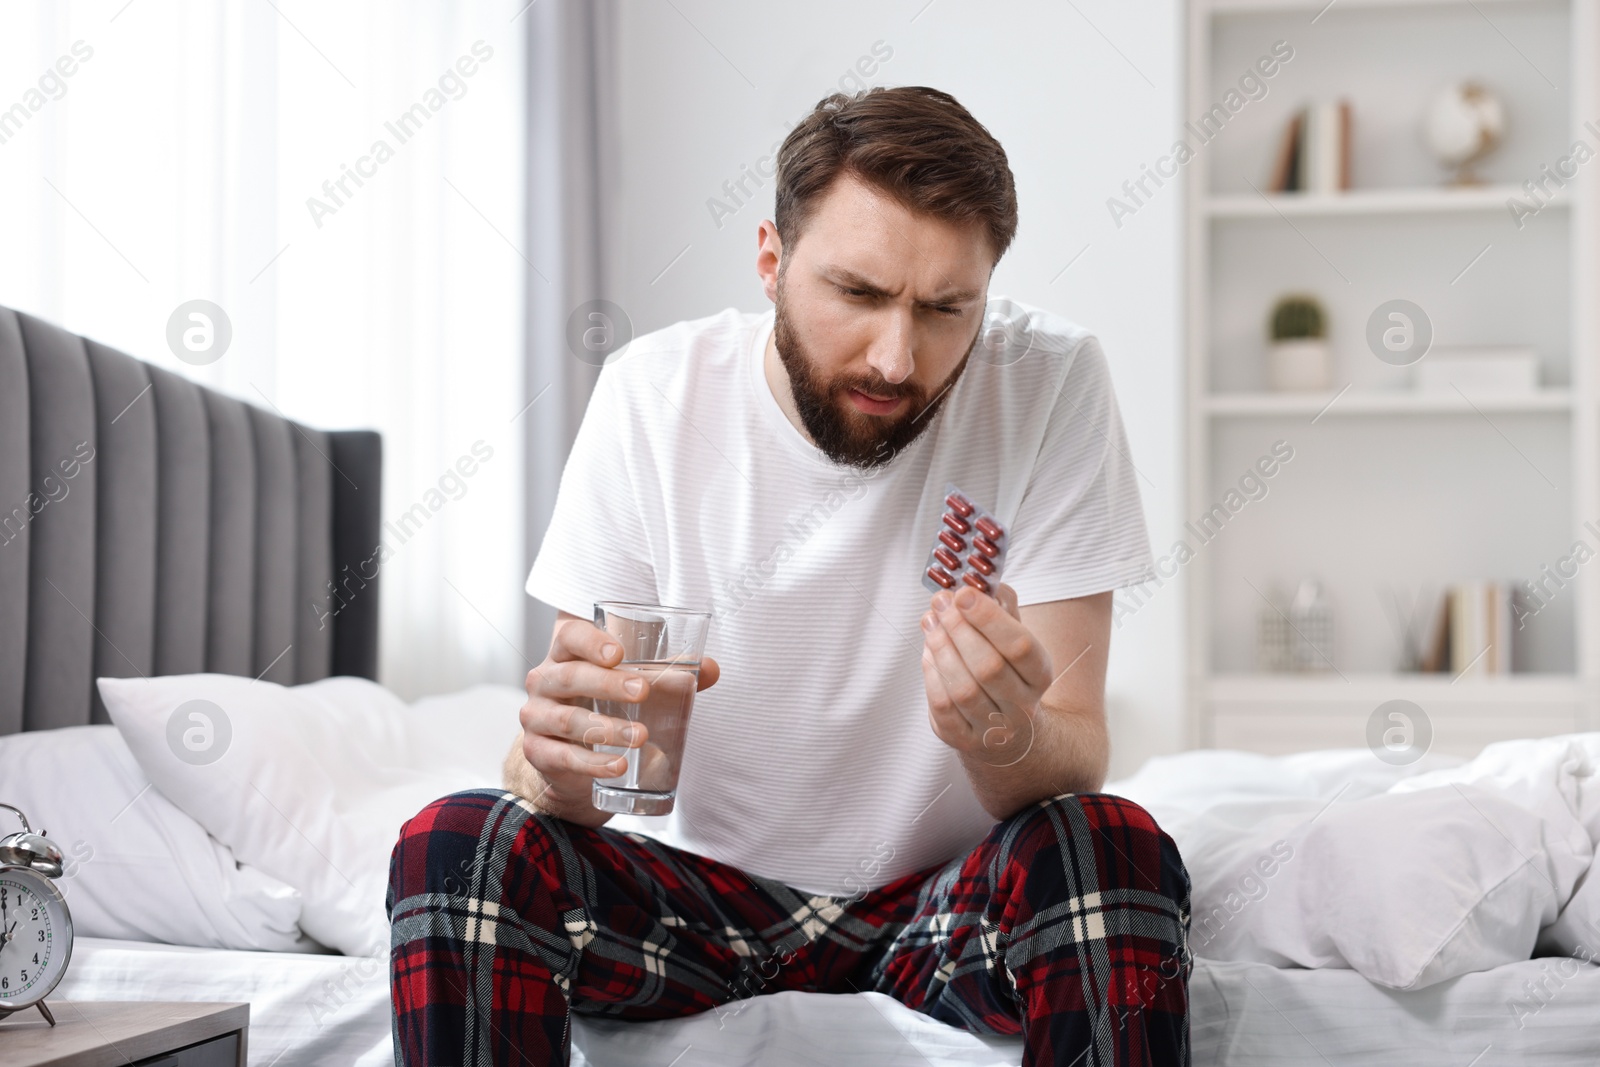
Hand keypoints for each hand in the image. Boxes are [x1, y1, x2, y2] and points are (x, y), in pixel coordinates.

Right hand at [505, 612, 719, 825]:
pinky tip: (618, 766)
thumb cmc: (601, 707)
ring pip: (568, 719)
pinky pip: (564, 757)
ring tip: (641, 736)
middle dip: (608, 683)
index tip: (618, 652)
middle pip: (571, 676)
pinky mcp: (537, 752)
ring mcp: (535, 718)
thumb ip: (667, 676)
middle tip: (643, 692)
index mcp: (565, 655)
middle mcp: (544, 681)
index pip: (569, 637)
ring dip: (607, 728)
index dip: (590, 641)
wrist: (571, 759)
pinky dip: (592, 763)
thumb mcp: (630, 687)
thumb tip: (710, 668)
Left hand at [920, 582, 1052, 766]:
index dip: (989, 618)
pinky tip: (928, 651)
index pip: (1020, 646)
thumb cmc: (1007, 672)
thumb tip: (981, 582)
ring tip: (930, 622)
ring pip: (963, 688)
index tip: (963, 593)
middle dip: (959, 629)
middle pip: (989, 667)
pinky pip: (943, 707)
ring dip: (941, 649)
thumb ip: (1002, 608)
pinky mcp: (963, 739)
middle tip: (940, 603)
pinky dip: (932, 674)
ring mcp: (993, 728)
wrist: (1007, 731)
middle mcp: (1022, 706)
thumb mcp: (1015, 638)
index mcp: (1041, 675)